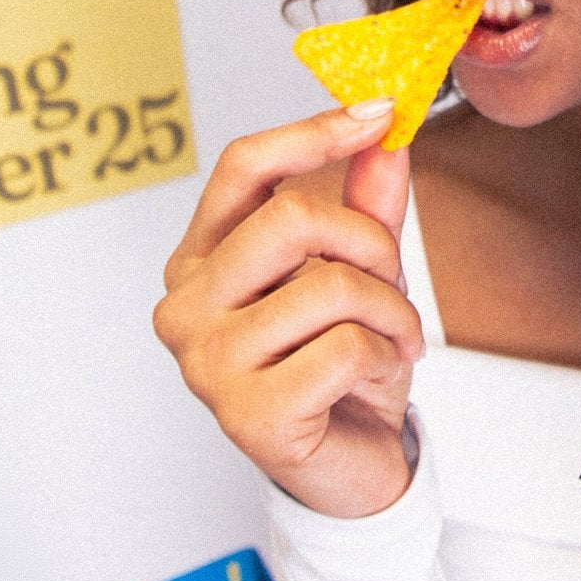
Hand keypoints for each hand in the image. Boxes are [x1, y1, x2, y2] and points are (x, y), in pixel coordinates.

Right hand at [153, 101, 424, 517]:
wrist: (354, 467)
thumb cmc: (344, 368)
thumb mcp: (361, 273)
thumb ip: (367, 203)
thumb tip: (384, 131)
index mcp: (202, 261)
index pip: (245, 167)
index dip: (314, 131)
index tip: (379, 112)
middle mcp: (187, 307)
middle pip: (293, 216)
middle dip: (370, 242)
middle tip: (393, 280)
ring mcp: (207, 363)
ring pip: (330, 284)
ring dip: (391, 310)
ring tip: (393, 339)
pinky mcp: (247, 414)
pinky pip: (346, 346)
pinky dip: (384, 356)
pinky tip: (372, 378)